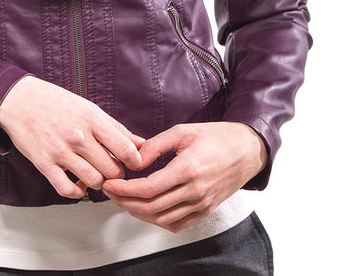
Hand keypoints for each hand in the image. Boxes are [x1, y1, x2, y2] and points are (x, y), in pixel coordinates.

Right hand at [0, 76, 143, 198]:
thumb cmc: (56, 102)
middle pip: (111, 170)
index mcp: (92, 119)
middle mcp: (78, 137)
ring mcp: (60, 152)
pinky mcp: (44, 164)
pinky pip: (68, 190)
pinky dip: (78, 192)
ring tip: (95, 174)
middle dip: (116, 173)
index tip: (132, 163)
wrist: (20, 100)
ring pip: (94, 182)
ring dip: (99, 183)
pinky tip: (78, 183)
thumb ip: (115, 128)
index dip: (134, 161)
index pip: (125, 149)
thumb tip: (140, 144)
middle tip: (112, 169)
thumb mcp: (89, 108)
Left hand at [102, 122, 266, 231]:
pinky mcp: (205, 211)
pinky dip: (158, 220)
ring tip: (123, 200)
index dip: (124, 189)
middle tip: (110, 192)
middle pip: (151, 207)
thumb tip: (134, 159)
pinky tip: (146, 210)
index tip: (109, 183)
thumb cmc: (216, 137)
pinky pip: (177, 224)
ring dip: (138, 213)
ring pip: (162, 219)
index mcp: (188, 169)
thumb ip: (155, 146)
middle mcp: (195, 191)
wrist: (246, 150)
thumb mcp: (182, 131)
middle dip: (124, 201)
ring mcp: (201, 204)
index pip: (148, 188)